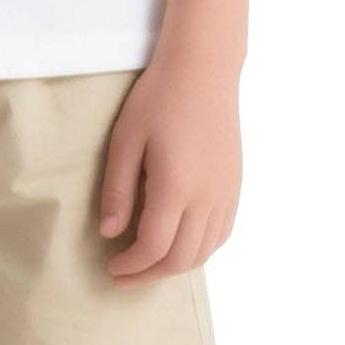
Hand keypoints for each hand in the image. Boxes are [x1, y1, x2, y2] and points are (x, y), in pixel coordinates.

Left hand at [98, 49, 241, 282]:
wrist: (203, 70)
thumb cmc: (158, 99)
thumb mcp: (125, 140)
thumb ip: (117, 190)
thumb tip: (110, 233)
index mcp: (176, 187)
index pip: (155, 247)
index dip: (132, 266)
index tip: (111, 267)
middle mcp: (207, 197)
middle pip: (181, 259)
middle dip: (149, 274)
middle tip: (123, 275)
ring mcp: (226, 193)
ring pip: (205, 252)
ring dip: (175, 266)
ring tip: (147, 263)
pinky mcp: (235, 186)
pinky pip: (221, 234)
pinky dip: (199, 250)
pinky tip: (180, 243)